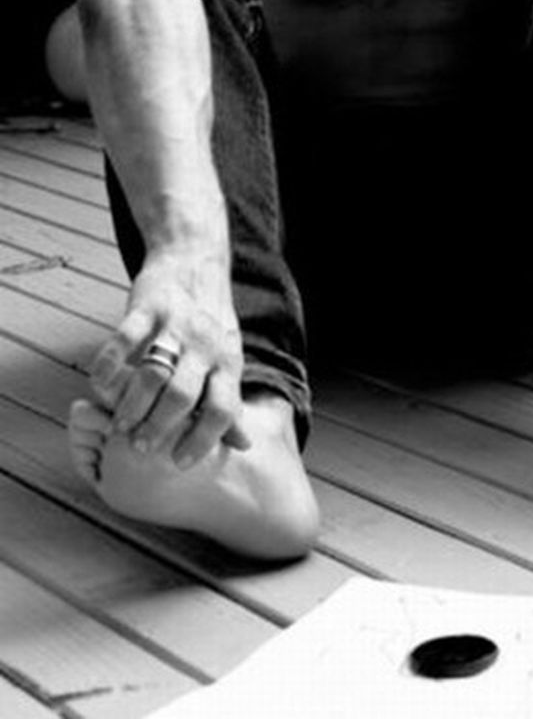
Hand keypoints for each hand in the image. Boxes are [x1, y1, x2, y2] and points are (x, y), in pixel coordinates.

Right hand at [88, 246, 249, 467]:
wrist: (193, 259)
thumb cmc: (211, 321)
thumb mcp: (228, 357)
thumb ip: (230, 401)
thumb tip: (243, 445)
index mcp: (228, 361)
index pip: (224, 409)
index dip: (202, 440)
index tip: (178, 462)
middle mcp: (206, 344)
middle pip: (183, 396)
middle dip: (158, 428)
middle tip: (139, 448)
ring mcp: (176, 324)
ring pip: (153, 373)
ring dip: (132, 405)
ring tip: (119, 425)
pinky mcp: (147, 306)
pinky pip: (124, 339)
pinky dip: (108, 366)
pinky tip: (99, 386)